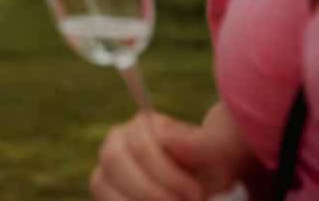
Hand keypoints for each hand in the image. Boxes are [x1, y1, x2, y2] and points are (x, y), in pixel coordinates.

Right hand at [90, 110, 246, 199]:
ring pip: (102, 185)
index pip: (142, 147)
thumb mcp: (216, 156)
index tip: (196, 193)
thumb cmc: (208, 170)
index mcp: (141, 126)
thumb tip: (165, 138)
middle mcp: (115, 143)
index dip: (168, 175)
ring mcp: (104, 169)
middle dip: (150, 191)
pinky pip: (102, 200)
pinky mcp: (103, 191)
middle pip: (115, 162)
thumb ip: (201, 143)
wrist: (198, 187)